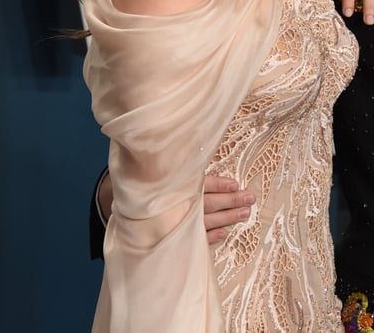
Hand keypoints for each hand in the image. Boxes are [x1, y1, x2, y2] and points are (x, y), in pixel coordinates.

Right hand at [98, 171, 253, 244]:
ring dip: (226, 218)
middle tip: (250, 198)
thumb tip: (201, 136)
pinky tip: (224, 234)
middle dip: (230, 201)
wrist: (123, 203)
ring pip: (205, 221)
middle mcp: (175, 205)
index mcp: (174, 186)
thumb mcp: (164, 168)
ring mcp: (175, 222)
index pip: (200, 185)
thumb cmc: (151, 182)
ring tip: (244, 213)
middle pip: (208, 203)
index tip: (235, 184)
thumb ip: (181, 161)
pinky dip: (210, 236)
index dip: (218, 184)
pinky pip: (194, 238)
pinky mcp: (173, 235)